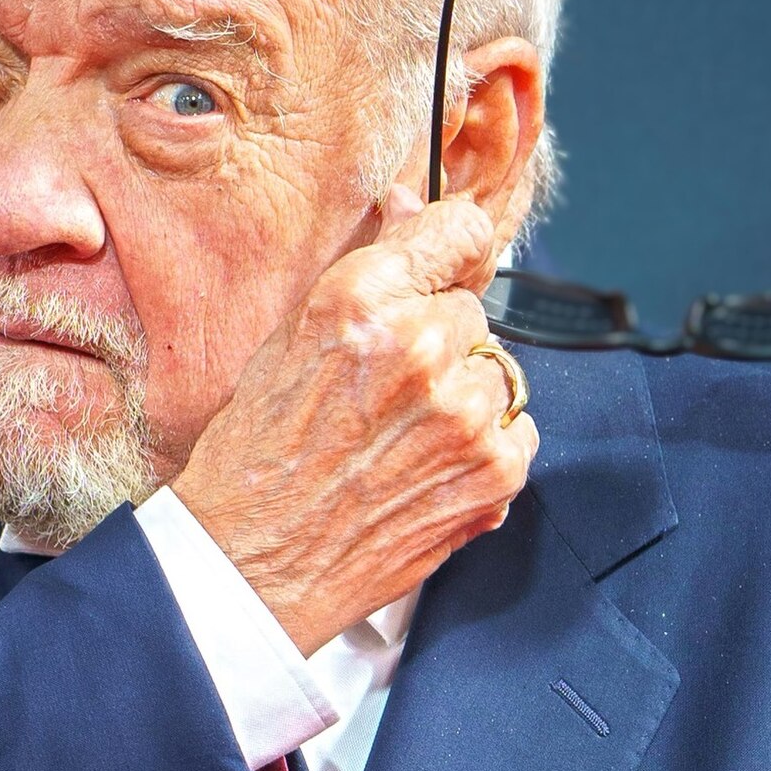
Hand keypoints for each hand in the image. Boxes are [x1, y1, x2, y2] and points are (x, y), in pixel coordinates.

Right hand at [173, 189, 537, 655]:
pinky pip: (517, 429)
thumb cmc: (257, 459)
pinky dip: (485, 447)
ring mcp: (464, 412)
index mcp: (360, 302)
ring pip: (496, 370)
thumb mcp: (290, 340)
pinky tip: (427, 468)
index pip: (455, 230)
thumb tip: (410, 208)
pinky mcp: (495, 471)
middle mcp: (419, 346)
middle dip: (439, 341)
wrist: (254, 562)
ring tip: (401, 439)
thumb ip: (366, 274)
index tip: (444, 264)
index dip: (449, 248)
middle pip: (471, 311)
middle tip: (386, 394)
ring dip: (463, 397)